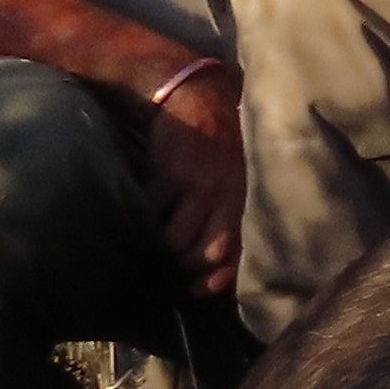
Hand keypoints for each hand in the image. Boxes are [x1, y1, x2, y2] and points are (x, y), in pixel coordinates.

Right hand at [139, 64, 246, 296]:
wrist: (196, 97)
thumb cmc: (218, 146)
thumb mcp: (234, 180)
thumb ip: (227, 219)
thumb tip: (214, 275)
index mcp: (244, 198)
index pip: (237, 251)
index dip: (219, 278)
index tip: (198, 290)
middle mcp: (227, 195)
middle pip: (204, 253)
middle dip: (186, 264)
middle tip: (173, 262)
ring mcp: (199, 185)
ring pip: (175, 239)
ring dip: (163, 243)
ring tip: (159, 233)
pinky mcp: (170, 174)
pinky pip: (152, 212)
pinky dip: (145, 216)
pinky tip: (146, 208)